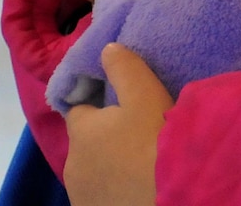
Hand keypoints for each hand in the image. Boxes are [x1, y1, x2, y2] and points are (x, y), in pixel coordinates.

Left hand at [64, 44, 172, 205]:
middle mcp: (71, 163)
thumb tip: (107, 49)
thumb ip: (125, 67)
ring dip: (109, 165)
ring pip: (93, 170)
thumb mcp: (146, 94)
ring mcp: (80, 194)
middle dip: (104, 137)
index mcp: (81, 130)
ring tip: (140, 162)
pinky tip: (135, 185)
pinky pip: (100, 194)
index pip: (79, 109)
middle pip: (86, 141)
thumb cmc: (154, 140)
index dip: (98, 104)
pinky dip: (113, 188)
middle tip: (138, 134)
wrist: (168, 194)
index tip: (120, 104)